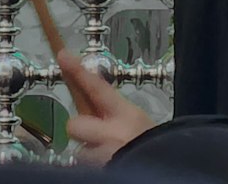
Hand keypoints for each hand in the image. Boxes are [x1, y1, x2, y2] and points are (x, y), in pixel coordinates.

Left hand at [60, 50, 154, 165]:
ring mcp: (101, 154)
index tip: (63, 56)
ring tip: (109, 154)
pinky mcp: (97, 170)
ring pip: (80, 149)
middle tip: (94, 134)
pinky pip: (87, 165)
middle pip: (75, 123)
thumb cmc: (154, 147)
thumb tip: (96, 102)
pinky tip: (111, 163)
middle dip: (81, 128)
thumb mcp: (140, 122)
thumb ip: (116, 112)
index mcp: (126, 115)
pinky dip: (95, 164)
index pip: (97, 87)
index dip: (78, 71)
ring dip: (90, 151)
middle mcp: (111, 133)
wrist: (164, 171)